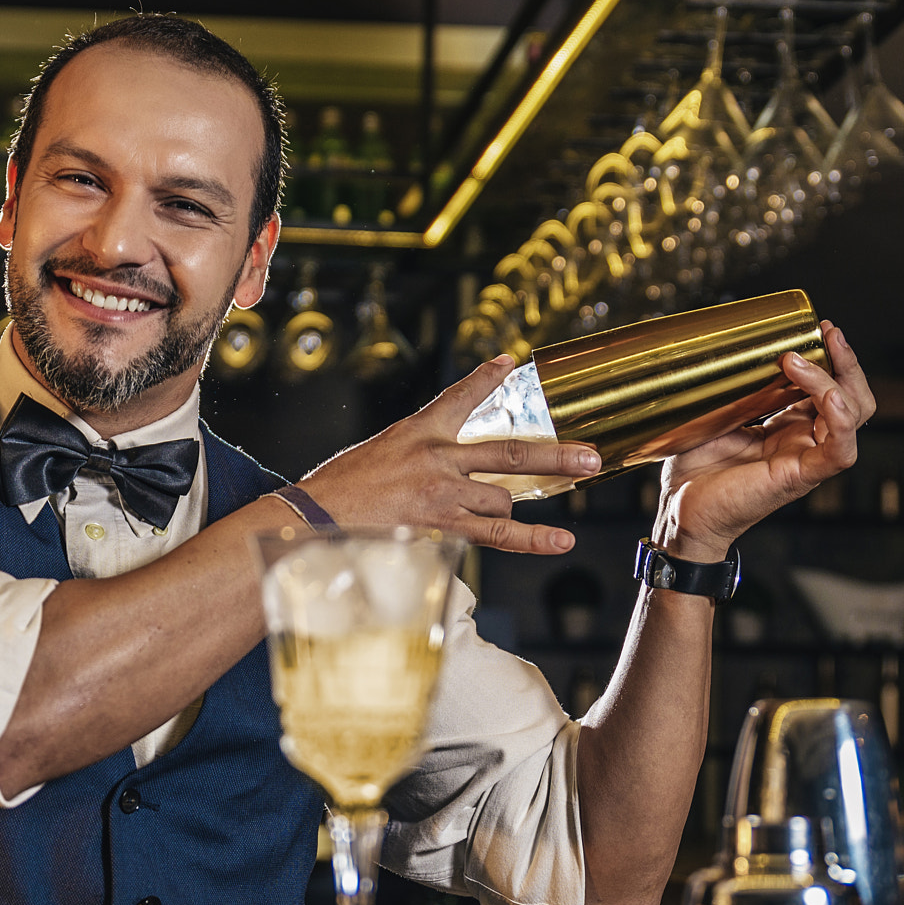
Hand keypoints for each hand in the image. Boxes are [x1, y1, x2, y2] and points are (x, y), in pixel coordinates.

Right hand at [295, 355, 601, 553]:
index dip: (488, 378)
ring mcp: (442, 492)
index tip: (510, 363)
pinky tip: (559, 541)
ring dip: (510, 509)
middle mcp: (436, 456)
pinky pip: (496, 533)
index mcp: (417, 430)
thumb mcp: (376, 453)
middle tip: (591, 457)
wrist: (312, 517)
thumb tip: (441, 464)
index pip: (460, 397)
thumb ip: (413, 452)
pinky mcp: (440, 525)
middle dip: (556, 455)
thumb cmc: (338, 490)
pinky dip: (531, 539)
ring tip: (514, 516)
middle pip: (510, 453)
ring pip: (502, 498)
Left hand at [653, 321, 875, 560]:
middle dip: (845, 360)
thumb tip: (733, 349)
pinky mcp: (802, 477)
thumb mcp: (715, 415)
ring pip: (853, 415)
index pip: (827, 387)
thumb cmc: (693, 470)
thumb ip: (736, 389)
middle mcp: (804, 440)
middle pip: (852, 396)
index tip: (815, 327)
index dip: (828, 357)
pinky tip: (826, 396)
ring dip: (834, 379)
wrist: (678, 509)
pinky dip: (841, 419)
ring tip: (798, 359)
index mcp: (788, 426)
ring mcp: (807, 458)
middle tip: (825, 332)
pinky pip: (840, 450)